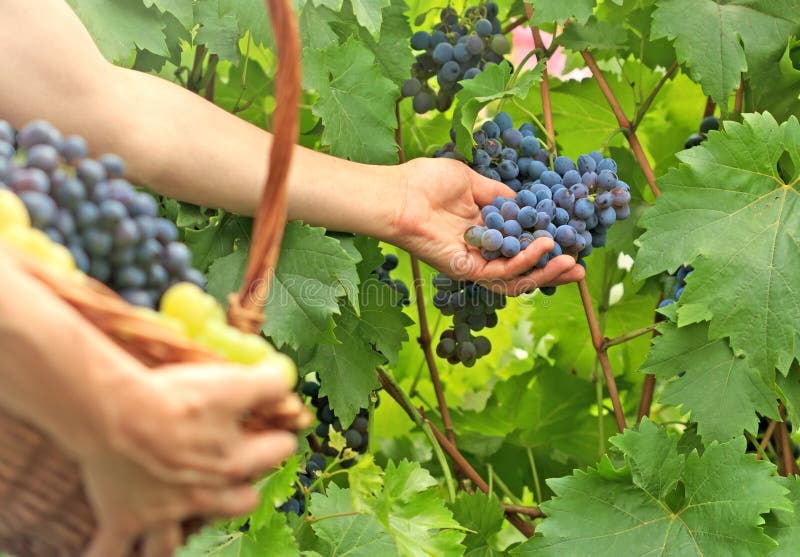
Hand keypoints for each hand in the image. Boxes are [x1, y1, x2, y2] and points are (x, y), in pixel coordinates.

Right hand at [80, 361, 310, 556]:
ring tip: (172, 537)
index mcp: (234, 463)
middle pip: (237, 504)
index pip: (276, 454)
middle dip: (240, 494)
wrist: (119, 414)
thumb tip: (288, 378)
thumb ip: (267, 383)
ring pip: (172, 542)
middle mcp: (203, 495)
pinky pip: (111, 550)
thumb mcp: (233, 385)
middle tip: (235, 479)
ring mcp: (162, 511)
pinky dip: (105, 554)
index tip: (279, 433)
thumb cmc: (177, 399)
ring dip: (173, 541)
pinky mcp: (123, 517)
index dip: (279, 440)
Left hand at [390, 157, 585, 294]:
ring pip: (514, 278)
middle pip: (521, 268)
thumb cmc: (425, 182)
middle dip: (551, 270)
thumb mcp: (471, 180)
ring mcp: (472, 262)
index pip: (519, 244)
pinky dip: (523, 262)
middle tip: (579, 268)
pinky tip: (542, 248)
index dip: (544, 245)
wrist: (397, 193)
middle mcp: (480, 249)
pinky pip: (499, 274)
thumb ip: (499, 194)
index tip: (569, 239)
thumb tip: (524, 202)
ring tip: (569, 263)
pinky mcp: (464, 269)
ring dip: (543, 272)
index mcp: (482, 229)